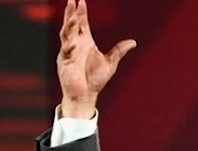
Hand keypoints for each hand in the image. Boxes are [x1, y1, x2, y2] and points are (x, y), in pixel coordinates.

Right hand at [57, 0, 135, 118]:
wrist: (86, 95)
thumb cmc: (96, 80)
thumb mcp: (111, 63)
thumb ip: (119, 51)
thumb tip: (133, 42)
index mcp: (86, 43)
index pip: (82, 24)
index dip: (81, 13)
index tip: (81, 1)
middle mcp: (76, 45)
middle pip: (71, 25)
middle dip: (71, 13)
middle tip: (72, 1)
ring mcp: (68, 52)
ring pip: (66, 34)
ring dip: (69, 25)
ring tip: (74, 17)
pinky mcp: (64, 61)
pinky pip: (65, 51)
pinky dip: (69, 46)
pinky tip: (74, 43)